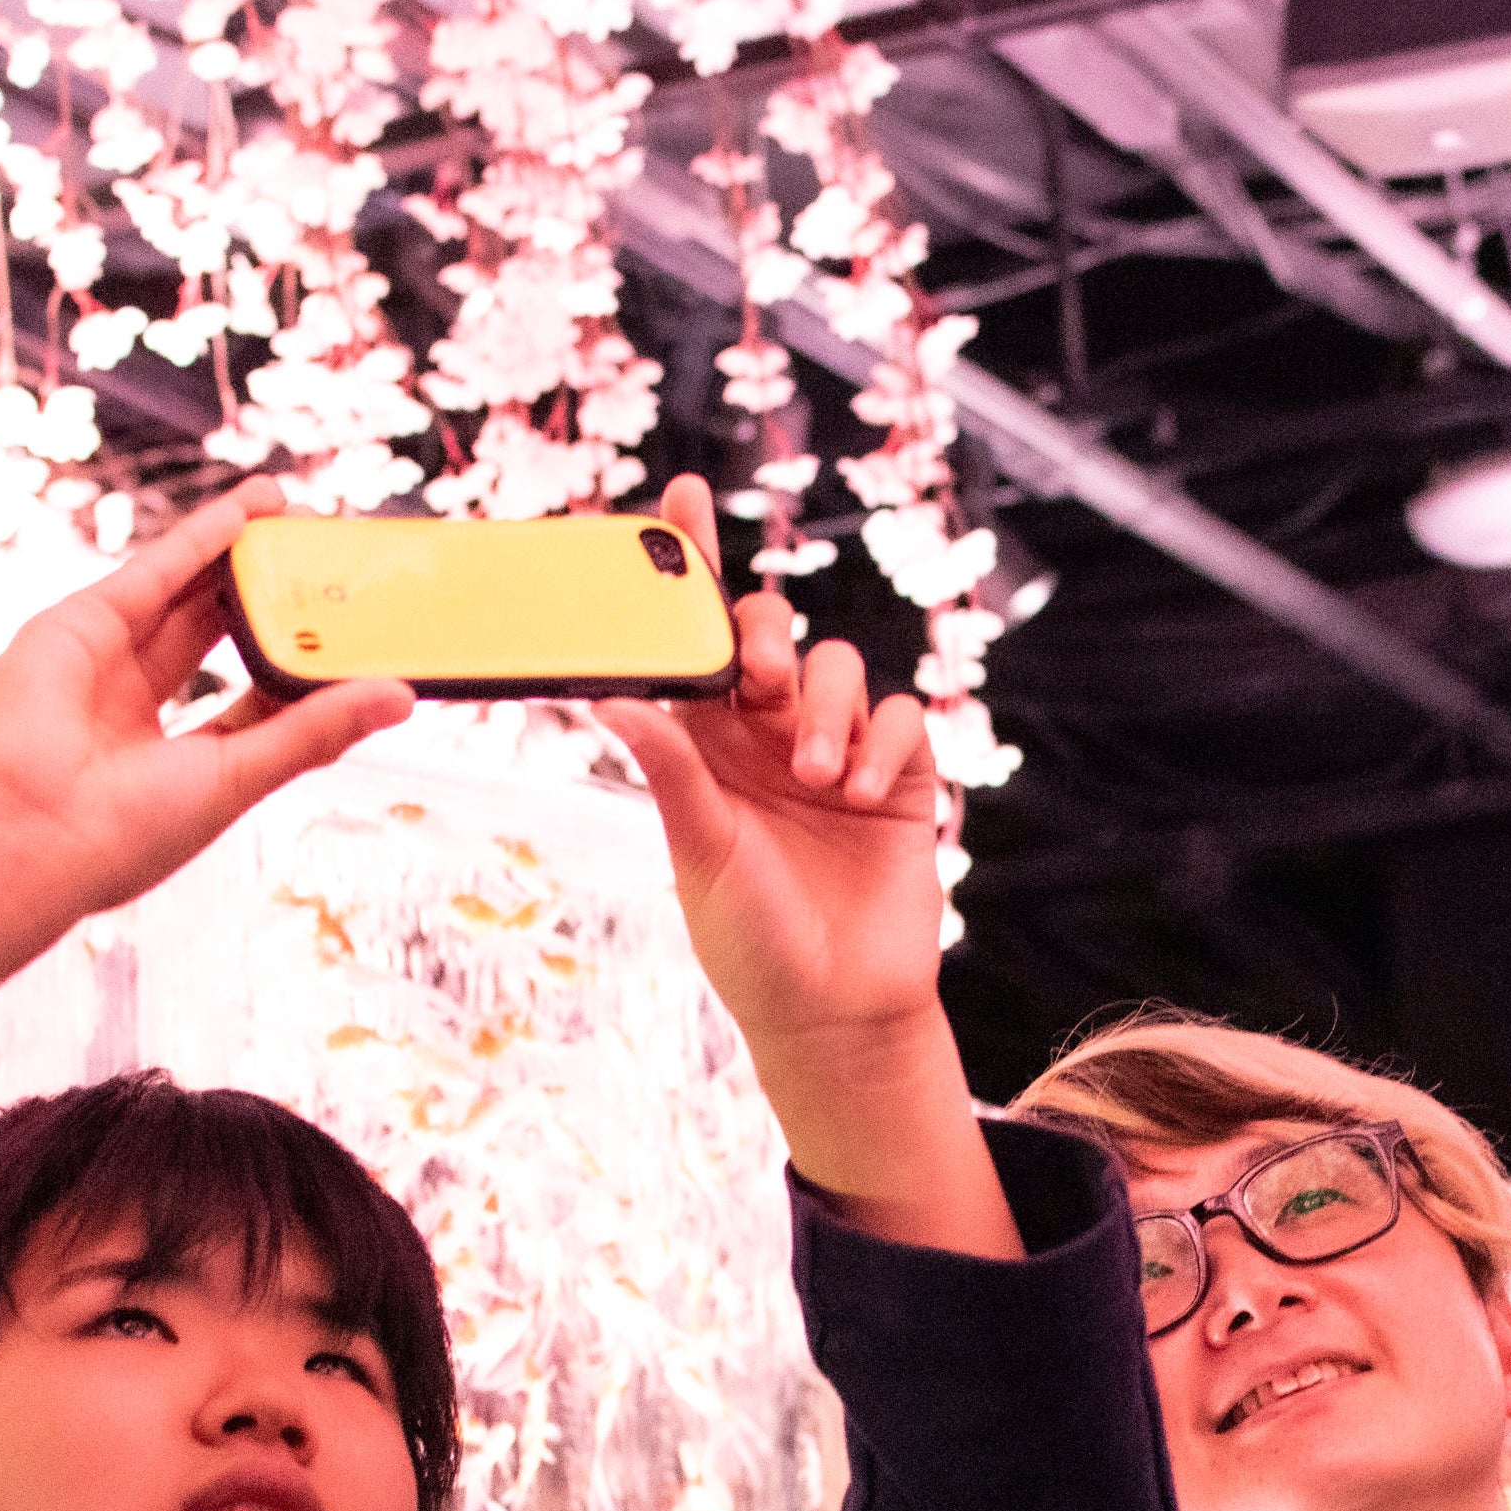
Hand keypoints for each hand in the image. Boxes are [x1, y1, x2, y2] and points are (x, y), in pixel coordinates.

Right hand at [0, 482, 409, 1103]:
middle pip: (220, 635)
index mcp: (178, 762)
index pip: (252, 698)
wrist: (23, 835)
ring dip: (239, 552)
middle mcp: (140, 710)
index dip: (298, 663)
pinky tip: (249, 512)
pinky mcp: (79, 626)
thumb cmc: (123, 834)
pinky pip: (155, 572)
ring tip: (294, 513)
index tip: (353, 634)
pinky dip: (201, 539)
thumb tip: (400, 699)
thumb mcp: (237, 776)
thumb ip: (314, 732)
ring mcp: (105, 665)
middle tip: (327, 560)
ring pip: (188, 595)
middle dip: (270, 597)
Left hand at [591, 475, 944, 1060]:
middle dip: (769, 636)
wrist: (834, 1012)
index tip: (680, 498)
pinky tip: (860, 797)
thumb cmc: (752, 942)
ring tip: (818, 780)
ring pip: (839, 667)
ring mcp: (837, 752)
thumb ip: (669, 772)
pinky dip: (880, 745)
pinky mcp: (900, 779)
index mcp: (705, 744)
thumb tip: (610, 698)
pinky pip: (899, 719)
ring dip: (828, 710)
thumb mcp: (700, 854)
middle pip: (772, 633)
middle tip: (763, 677)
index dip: (690, 566)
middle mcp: (769, 736)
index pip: (695, 641)